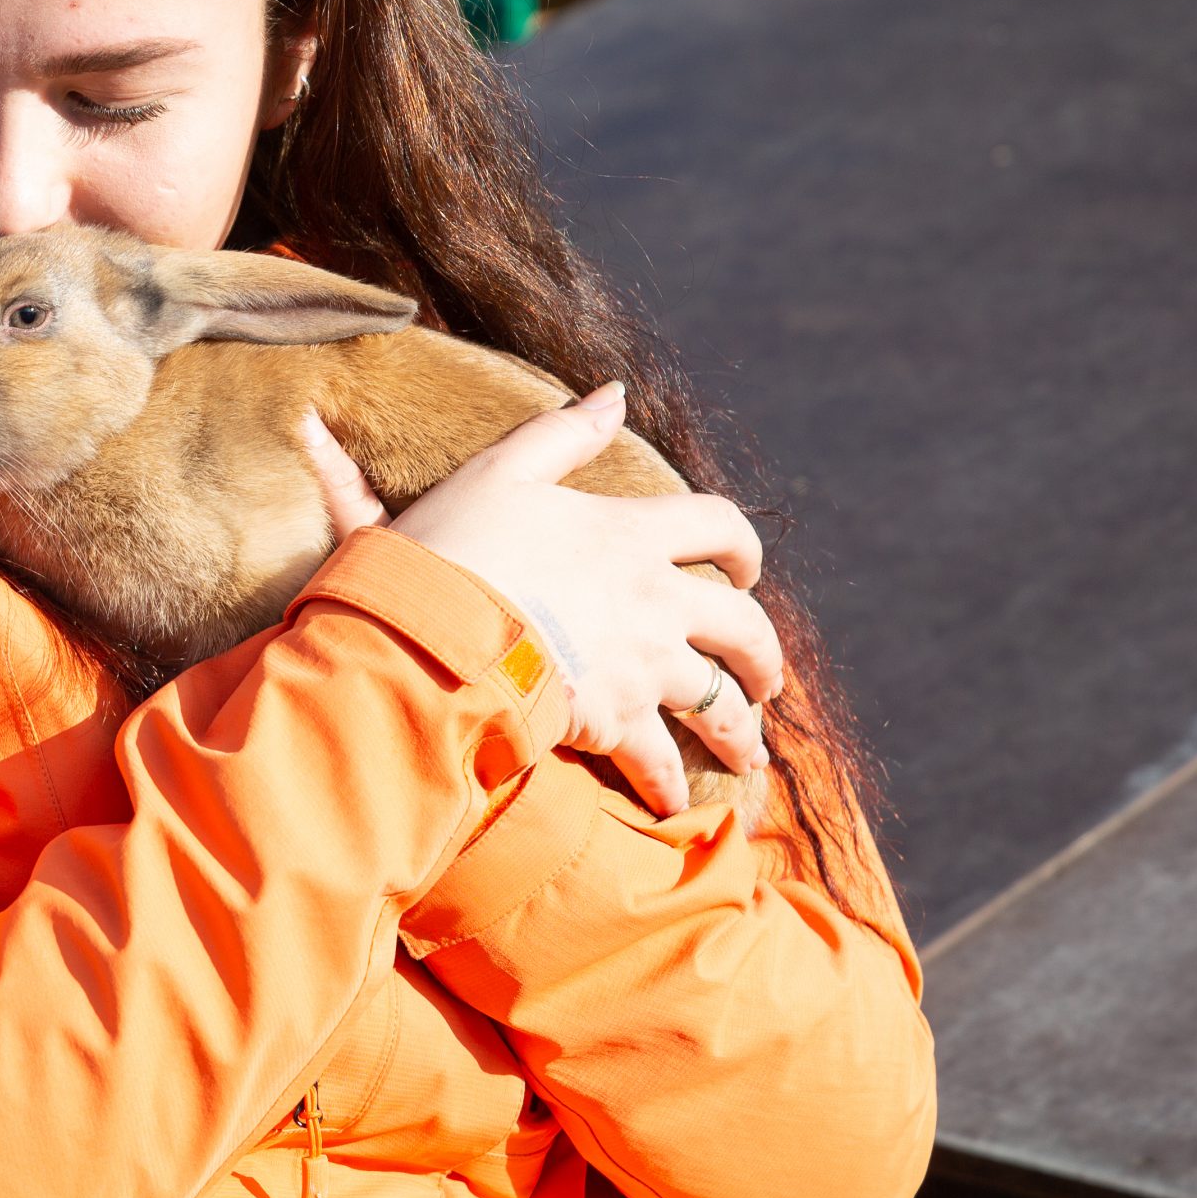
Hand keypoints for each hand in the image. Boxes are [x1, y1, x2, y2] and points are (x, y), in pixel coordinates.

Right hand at [298, 386, 781, 816]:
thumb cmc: (454, 547)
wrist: (429, 633)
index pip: (719, 525)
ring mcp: (641, 665)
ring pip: (719, 700)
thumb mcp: (502, 470)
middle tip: (767, 680)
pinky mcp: (614, 722)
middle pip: (743, 626)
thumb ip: (563, 433)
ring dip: (740, 730)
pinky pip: (661, 759)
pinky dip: (670, 785)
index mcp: (631, 533)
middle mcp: (653, 600)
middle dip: (764, 656)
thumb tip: (614, 393)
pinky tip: (674, 804)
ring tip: (748, 754)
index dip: (741, 545)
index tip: (745, 569)